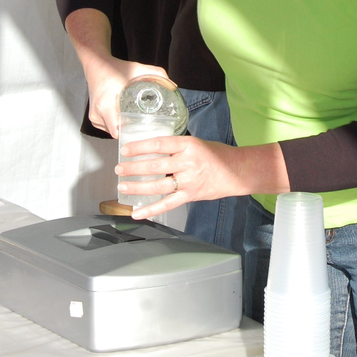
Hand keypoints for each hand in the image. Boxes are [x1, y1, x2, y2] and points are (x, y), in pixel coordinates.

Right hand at [86, 56, 170, 137]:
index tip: (144, 133)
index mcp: (105, 105)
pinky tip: (126, 119)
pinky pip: (108, 128)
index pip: (117, 131)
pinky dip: (117, 125)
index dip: (131, 134)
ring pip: (112, 132)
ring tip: (136, 124)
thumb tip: (173, 86)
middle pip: (117, 133)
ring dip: (124, 129)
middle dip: (132, 132)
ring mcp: (94, 117)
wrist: (95, 64)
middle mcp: (97, 114)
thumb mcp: (136, 68)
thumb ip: (156, 74)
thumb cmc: (112, 68)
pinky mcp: (94, 117)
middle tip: (146, 129)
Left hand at [115, 133, 288, 218]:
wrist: (237, 171)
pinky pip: (167, 204)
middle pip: (155, 165)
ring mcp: (189, 181)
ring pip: (158, 185)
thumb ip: (175, 148)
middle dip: (134, 168)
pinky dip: (151, 209)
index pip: (159, 144)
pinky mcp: (190, 195)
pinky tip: (137, 213)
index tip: (126, 150)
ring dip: (138, 187)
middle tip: (119, 168)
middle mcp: (188, 162)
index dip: (140, 147)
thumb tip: (150, 151)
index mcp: (188, 145)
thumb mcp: (195, 143)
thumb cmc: (216, 155)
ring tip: (123, 186)